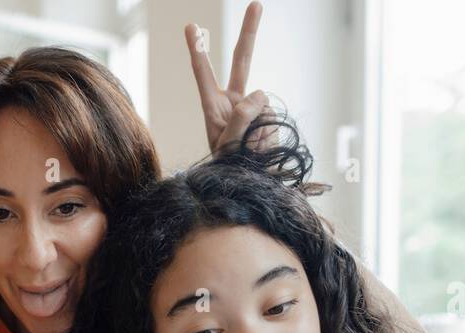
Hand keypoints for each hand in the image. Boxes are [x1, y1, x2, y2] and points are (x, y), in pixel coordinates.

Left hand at [186, 2, 273, 153]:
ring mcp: (253, 108)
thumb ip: (241, 118)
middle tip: (257, 4)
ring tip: (249, 151)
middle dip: (250, 32)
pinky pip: (273, 118)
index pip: (203, 75)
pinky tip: (261, 148)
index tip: (191, 27)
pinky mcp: (268, 117)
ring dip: (258, 130)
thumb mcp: (228, 145)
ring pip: (263, 104)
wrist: (250, 184)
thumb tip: (260, 93)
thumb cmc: (229, 167)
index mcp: (213, 107)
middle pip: (242, 61)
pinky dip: (269, 135)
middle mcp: (233, 102)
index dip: (198, 51)